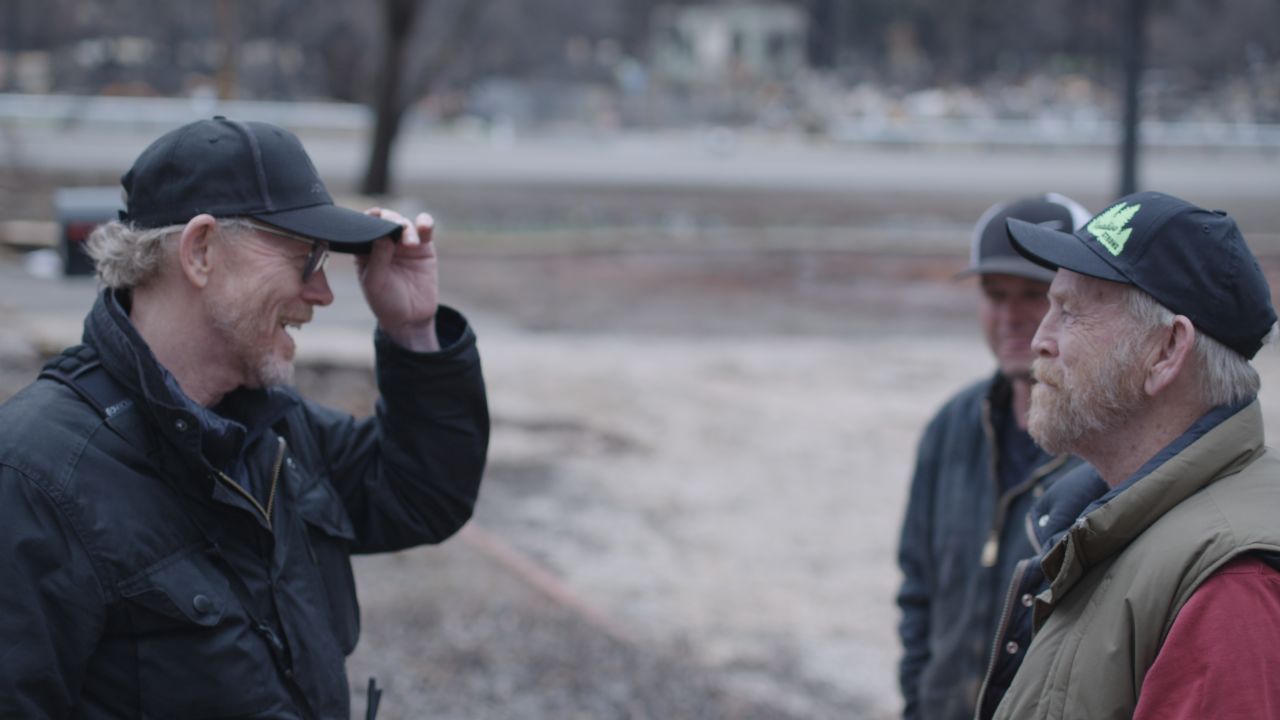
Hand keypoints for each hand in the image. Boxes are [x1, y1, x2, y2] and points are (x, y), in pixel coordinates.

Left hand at [355, 208, 439, 351]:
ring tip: (410, 244)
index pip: (365, 226)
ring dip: (407, 227)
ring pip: (405, 223)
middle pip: (386, 220)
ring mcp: (404, 243)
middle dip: (390, 219)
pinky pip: (425, 230)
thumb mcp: (375, 283)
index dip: (368, 218)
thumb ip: (377, 259)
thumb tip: (383, 235)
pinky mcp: (424, 247)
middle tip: (395, 227)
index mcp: (365, 249)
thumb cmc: (386, 302)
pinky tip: (425, 226)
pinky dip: (425, 224)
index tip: (374, 215)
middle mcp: (384, 242)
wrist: (410, 318)